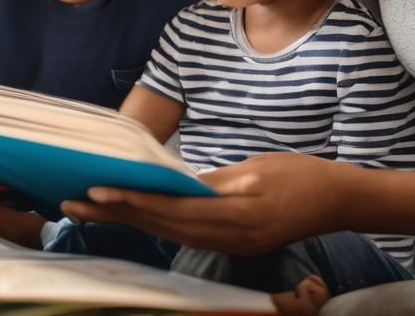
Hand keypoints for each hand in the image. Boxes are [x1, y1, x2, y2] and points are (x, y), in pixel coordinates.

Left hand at [60, 152, 348, 254]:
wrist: (342, 202)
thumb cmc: (303, 176)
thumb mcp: (257, 169)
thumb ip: (213, 181)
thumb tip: (170, 183)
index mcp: (236, 218)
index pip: (171, 210)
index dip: (132, 200)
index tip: (96, 189)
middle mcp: (228, 239)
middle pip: (161, 226)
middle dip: (115, 213)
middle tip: (72, 201)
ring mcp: (230, 245)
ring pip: (168, 233)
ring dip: (128, 220)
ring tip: (90, 206)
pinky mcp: (233, 243)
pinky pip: (185, 234)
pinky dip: (155, 223)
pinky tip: (132, 213)